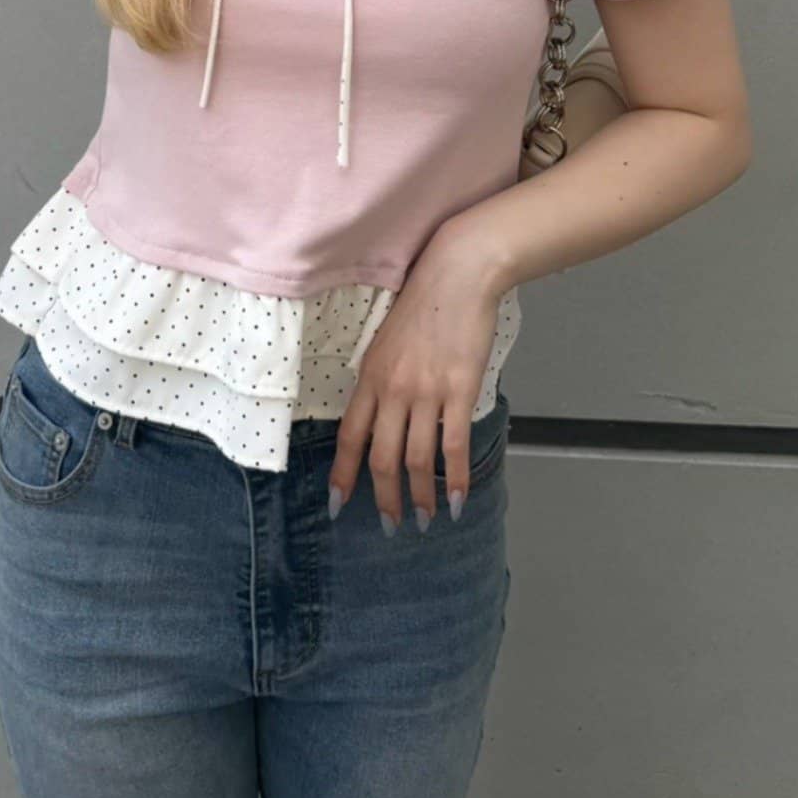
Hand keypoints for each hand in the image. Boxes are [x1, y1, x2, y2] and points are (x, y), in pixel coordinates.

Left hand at [327, 225, 503, 533]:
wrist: (457, 273)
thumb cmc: (425, 302)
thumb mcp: (387, 341)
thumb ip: (381, 379)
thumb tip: (380, 416)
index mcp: (371, 376)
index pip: (349, 436)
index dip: (343, 474)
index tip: (338, 504)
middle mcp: (393, 389)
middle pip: (381, 457)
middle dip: (384, 498)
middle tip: (390, 525)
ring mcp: (426, 391)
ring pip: (416, 459)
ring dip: (420, 496)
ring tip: (426, 519)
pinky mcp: (459, 389)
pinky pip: (453, 445)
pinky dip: (455, 479)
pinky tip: (458, 499)